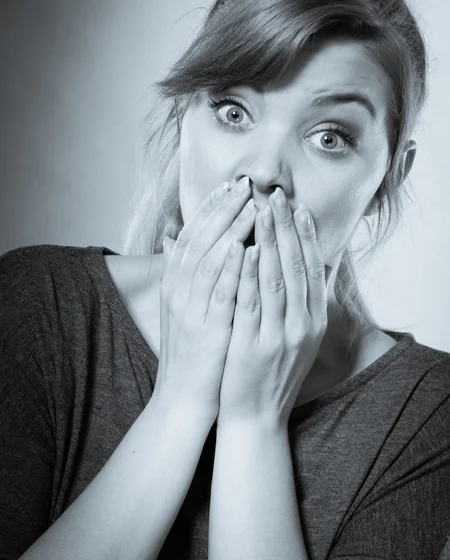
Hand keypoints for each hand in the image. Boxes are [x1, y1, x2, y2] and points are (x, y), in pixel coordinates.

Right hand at [153, 177, 255, 424]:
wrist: (183, 398)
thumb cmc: (193, 352)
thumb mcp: (186, 310)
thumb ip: (190, 276)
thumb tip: (190, 244)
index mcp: (175, 285)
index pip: (191, 235)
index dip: (209, 208)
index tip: (229, 185)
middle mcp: (178, 292)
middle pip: (198, 239)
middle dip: (222, 209)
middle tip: (244, 183)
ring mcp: (190, 310)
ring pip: (208, 260)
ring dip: (229, 231)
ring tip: (251, 205)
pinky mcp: (206, 331)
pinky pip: (218, 294)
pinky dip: (229, 269)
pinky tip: (244, 247)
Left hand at [217, 187, 327, 427]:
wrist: (257, 417)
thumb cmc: (273, 372)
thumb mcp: (299, 338)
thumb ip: (305, 303)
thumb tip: (313, 267)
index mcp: (314, 320)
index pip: (312, 268)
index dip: (305, 235)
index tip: (297, 207)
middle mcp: (303, 325)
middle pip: (295, 266)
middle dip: (286, 228)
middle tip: (276, 196)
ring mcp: (279, 335)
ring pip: (275, 279)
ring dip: (268, 242)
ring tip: (260, 211)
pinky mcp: (253, 344)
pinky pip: (250, 302)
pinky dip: (247, 273)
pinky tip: (242, 248)